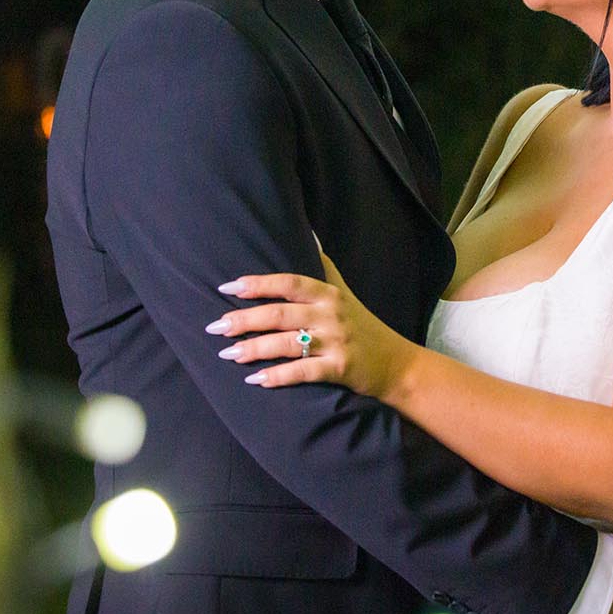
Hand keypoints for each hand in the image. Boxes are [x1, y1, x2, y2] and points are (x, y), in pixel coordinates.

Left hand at [210, 252, 409, 400]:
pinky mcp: (340, 368)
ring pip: (286, 343)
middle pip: (279, 314)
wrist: (397, 364)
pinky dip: (278, 376)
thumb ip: (324, 266)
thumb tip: (309, 233)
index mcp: (328, 294)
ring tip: (228, 354)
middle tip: (216, 327)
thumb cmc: (363, 326)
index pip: (288, 283)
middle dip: (244, 320)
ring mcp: (336, 341)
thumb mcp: (345, 292)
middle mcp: (331, 314)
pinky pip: (303, 371)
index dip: (257, 284)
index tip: (227, 287)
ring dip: (253, 349)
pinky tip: (256, 380)